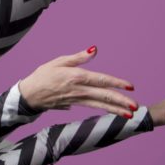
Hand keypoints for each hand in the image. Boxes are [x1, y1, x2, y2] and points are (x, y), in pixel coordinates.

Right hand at [18, 47, 137, 116]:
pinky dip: (104, 110)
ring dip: (115, 110)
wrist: (29, 95)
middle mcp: (79, 91)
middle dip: (121, 102)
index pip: (101, 80)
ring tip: (129, 115)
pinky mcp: (74, 105)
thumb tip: (95, 49)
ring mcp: (77, 100)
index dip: (117, 83)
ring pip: (100, 105)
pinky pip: (92, 108)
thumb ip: (78, 57)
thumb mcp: (59, 61)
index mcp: (77, 77)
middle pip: (103, 96)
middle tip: (136, 107)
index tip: (130, 87)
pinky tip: (114, 112)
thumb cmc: (43, 75)